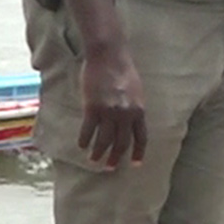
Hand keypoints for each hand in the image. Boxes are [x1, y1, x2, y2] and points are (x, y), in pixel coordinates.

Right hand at [76, 39, 149, 166]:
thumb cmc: (123, 70)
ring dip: (98, 153)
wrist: (108, 55)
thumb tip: (131, 122)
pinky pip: (88, 130)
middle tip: (110, 168)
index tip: (136, 164)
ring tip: (94, 161)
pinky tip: (82, 145)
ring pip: (104, 140)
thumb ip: (134, 108)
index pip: (141, 138)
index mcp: (139, 110)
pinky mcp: (92, 107)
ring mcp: (109, 112)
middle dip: (116, 157)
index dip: (138, 152)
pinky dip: (85, 140)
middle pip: (122, 143)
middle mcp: (126, 115)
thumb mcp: (136, 91)